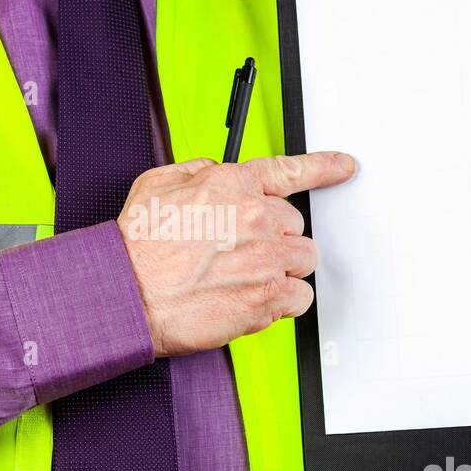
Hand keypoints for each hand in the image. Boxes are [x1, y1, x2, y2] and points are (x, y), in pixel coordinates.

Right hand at [117, 152, 355, 356]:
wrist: (126, 295)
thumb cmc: (135, 249)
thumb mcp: (156, 185)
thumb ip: (194, 172)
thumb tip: (214, 172)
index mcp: (231, 184)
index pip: (290, 170)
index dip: (323, 168)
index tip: (343, 167)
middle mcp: (254, 216)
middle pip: (294, 224)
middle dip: (274, 238)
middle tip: (241, 254)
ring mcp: (266, 256)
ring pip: (303, 259)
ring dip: (282, 269)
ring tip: (244, 279)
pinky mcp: (268, 295)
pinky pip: (301, 296)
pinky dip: (283, 302)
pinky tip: (252, 301)